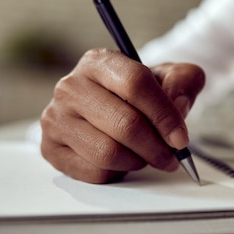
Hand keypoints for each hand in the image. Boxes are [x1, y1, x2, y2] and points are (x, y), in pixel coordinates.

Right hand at [40, 48, 204, 183]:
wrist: (107, 105)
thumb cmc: (137, 92)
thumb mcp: (167, 76)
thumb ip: (183, 80)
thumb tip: (179, 103)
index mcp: (98, 61)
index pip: (136, 84)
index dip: (164, 114)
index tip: (181, 138)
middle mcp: (71, 86)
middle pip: (125, 123)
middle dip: (156, 146)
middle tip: (171, 156)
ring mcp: (56, 117)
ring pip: (108, 152)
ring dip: (137, 160)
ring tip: (145, 155)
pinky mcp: (50, 147)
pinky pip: (93, 171)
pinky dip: (117, 171)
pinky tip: (122, 160)